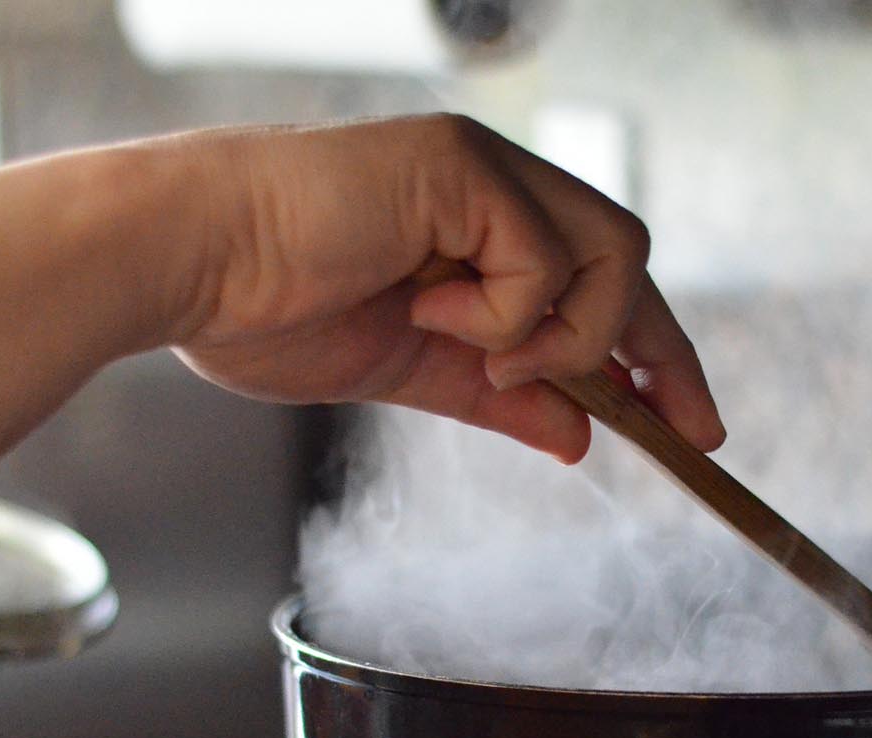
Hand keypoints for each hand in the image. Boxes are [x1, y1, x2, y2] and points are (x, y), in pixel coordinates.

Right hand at [164, 114, 725, 463]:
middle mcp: (492, 184)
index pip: (600, 282)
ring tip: (486, 361)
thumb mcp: (411, 370)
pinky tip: (429, 310)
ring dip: (564, 335)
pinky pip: (543, 259)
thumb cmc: (264, 306)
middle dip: (661, 351)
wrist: (186, 267)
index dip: (653, 354)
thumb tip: (578, 436)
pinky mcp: (461, 166)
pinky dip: (505, 313)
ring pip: (610, 254)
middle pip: (629, 258)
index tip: (685, 424)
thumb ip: (497, 396)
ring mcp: (480, 168)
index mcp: (477, 227)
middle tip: (677, 426)